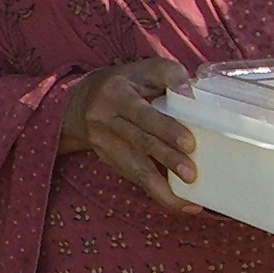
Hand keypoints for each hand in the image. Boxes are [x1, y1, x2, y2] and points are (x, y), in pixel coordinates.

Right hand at [59, 59, 201, 213]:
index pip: (141, 112)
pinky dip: (158, 192)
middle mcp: (106, 120)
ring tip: (188, 201)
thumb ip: (169, 75)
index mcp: (116, 94)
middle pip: (139, 141)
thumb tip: (192, 97)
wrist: (81, 102)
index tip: (189, 142)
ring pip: (134, 168)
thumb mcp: (143, 69)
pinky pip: (135, 179)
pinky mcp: (110, 161)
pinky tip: (180, 203)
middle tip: (191, 174)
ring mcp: (106, 144)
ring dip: (162, 187)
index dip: (165, 127)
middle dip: (166, 159)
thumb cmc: (125, 83)